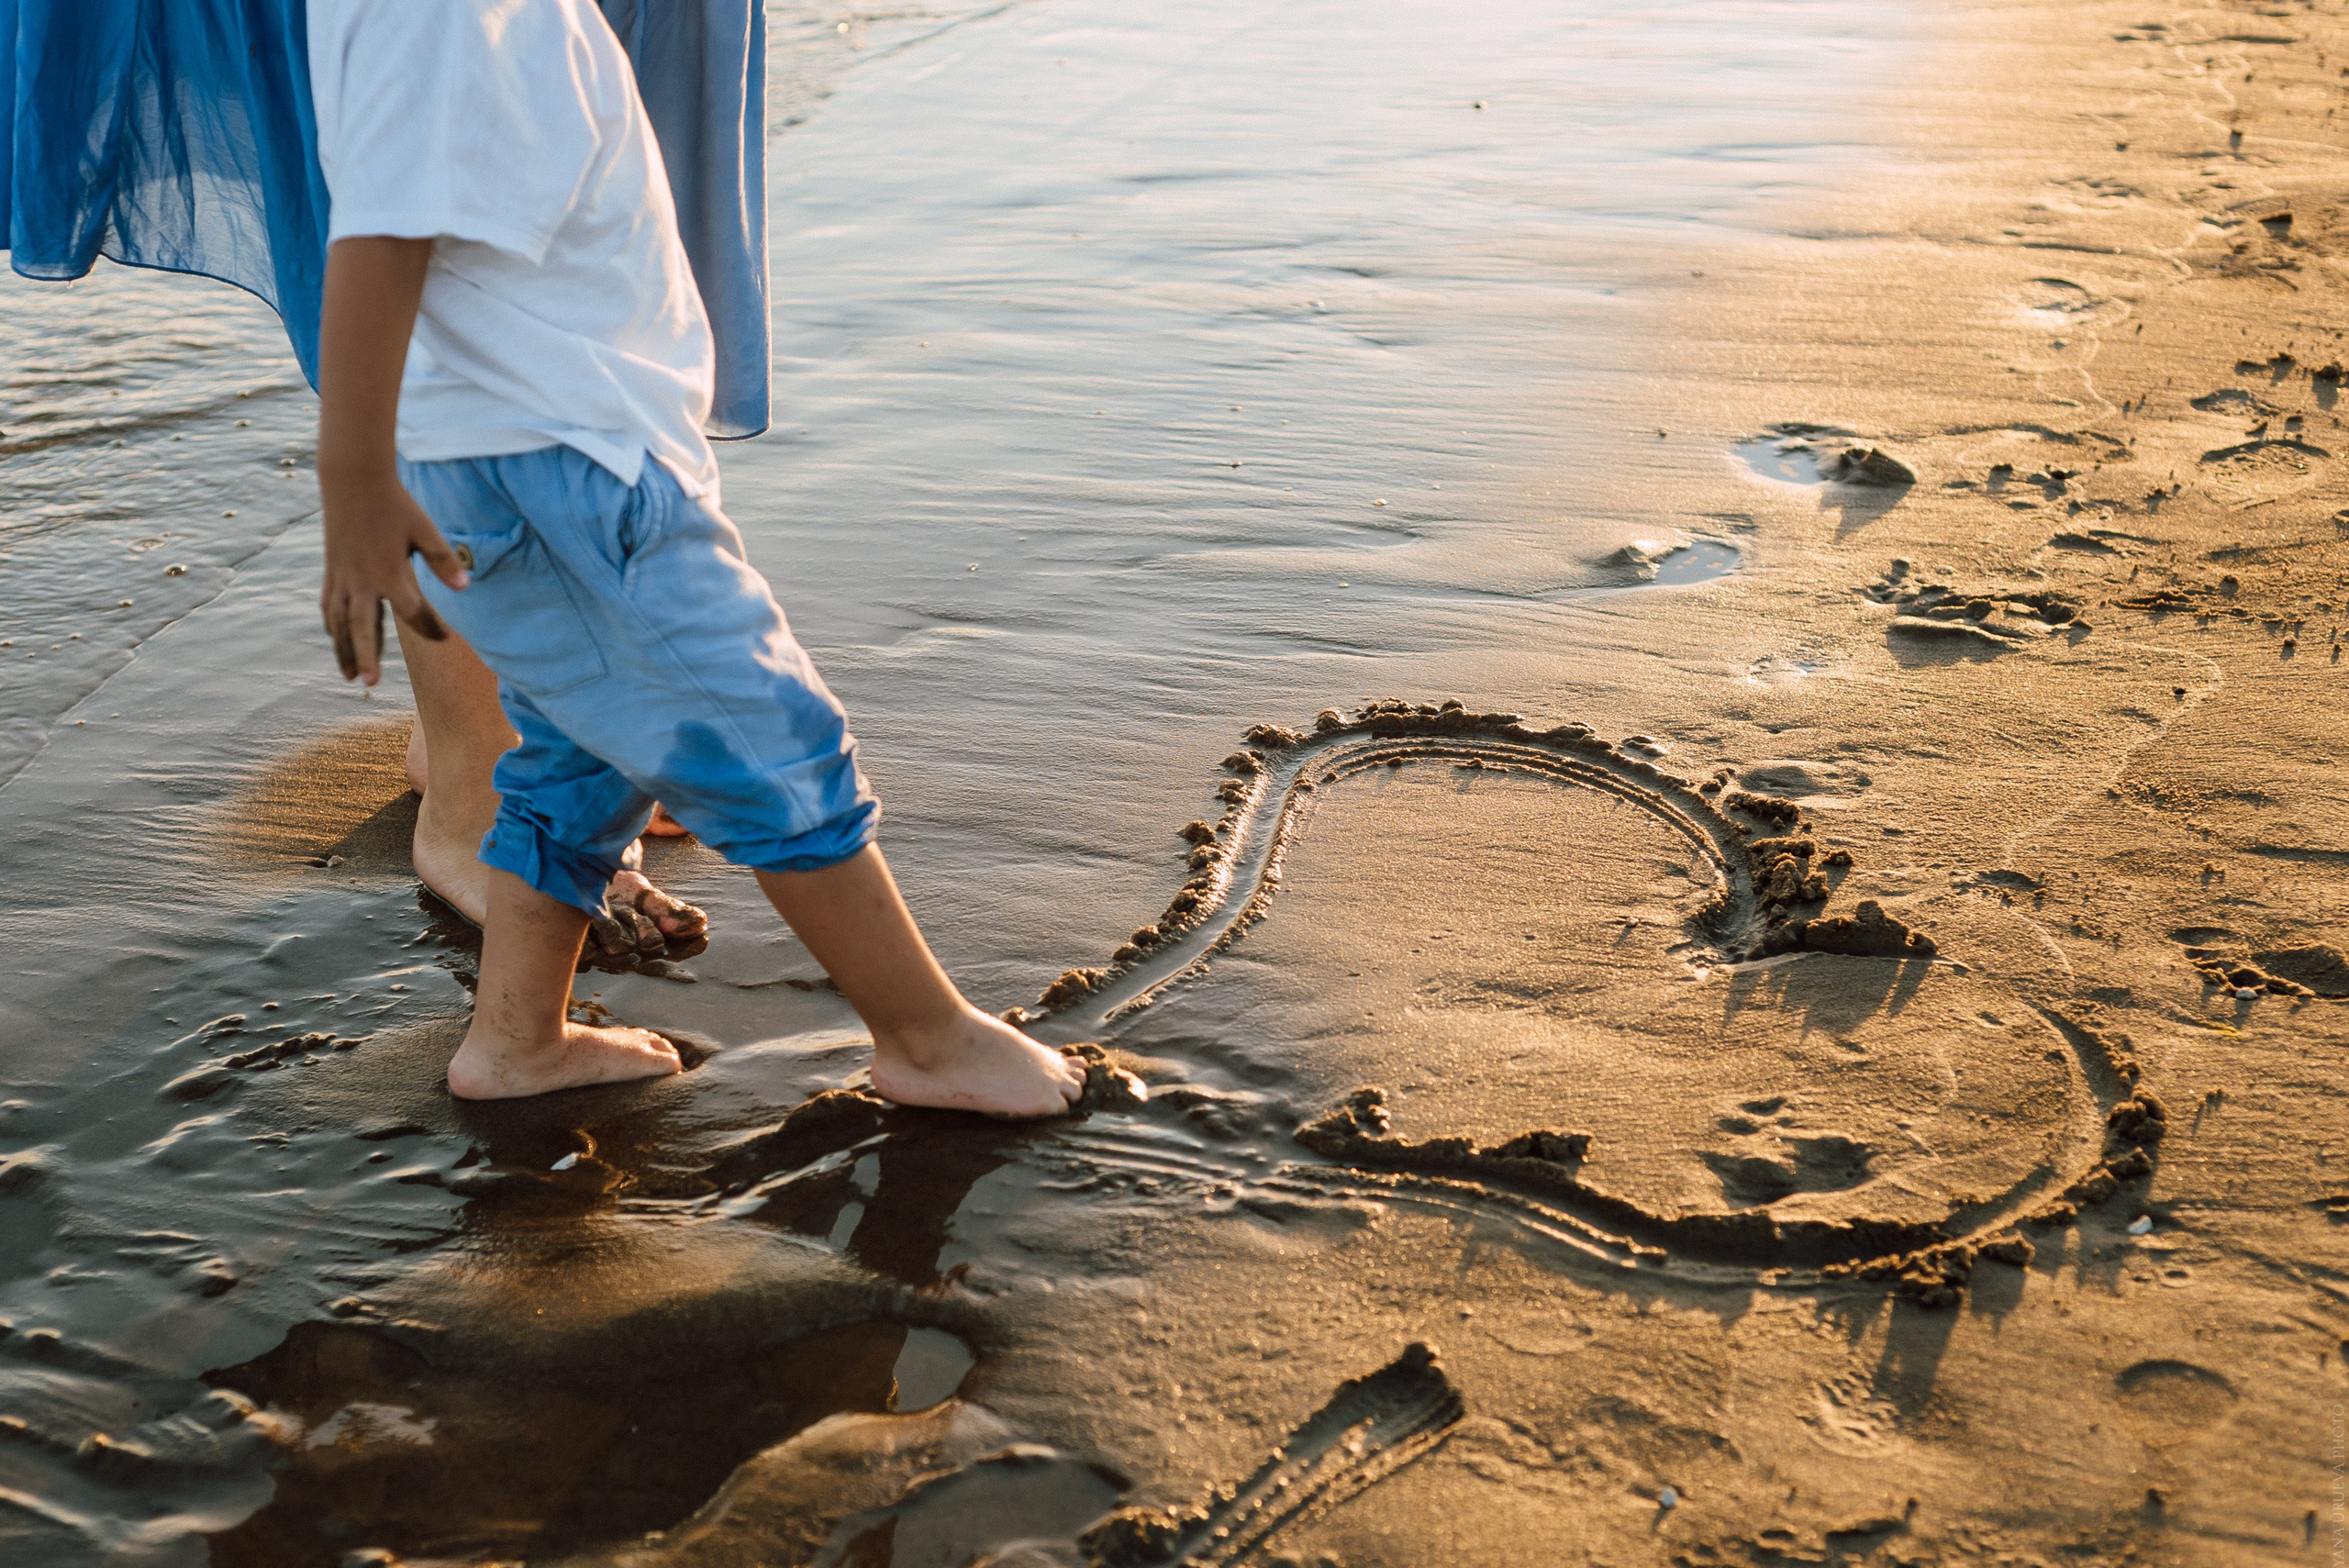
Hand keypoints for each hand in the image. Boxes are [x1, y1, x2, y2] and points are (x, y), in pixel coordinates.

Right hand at [318, 472, 470, 685]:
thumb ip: (444, 560)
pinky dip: (332, 626)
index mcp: (389, 572)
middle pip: (363, 627)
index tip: (445, 637)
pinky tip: (335, 640)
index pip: (412, 611)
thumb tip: (465, 587)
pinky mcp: (332, 570)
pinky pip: (329, 605)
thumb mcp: (425, 529)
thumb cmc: (396, 505)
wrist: (353, 480)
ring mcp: (342, 576)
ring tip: (349, 677)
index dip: (430, 627)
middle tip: (370, 684)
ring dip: (343, 650)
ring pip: (339, 622)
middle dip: (367, 656)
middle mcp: (362, 580)